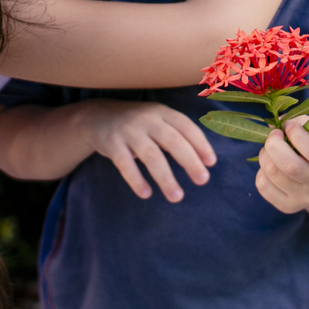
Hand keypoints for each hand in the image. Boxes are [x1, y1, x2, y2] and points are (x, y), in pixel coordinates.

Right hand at [82, 100, 215, 201]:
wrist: (97, 117)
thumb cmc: (136, 124)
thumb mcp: (156, 119)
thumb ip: (176, 133)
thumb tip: (203, 161)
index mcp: (161, 112)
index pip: (186, 126)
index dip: (201, 144)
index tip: (211, 163)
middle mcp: (146, 118)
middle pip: (172, 141)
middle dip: (189, 161)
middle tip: (202, 180)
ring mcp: (128, 130)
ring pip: (151, 155)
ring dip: (166, 178)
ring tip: (176, 196)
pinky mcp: (111, 143)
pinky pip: (125, 164)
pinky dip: (136, 180)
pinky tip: (146, 194)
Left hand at [254, 115, 308, 213]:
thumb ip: (297, 123)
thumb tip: (273, 125)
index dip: (297, 136)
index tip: (289, 127)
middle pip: (291, 166)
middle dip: (274, 145)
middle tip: (273, 136)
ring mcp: (305, 198)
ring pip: (274, 175)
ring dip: (265, 155)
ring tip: (270, 150)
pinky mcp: (288, 206)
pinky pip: (264, 186)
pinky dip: (261, 171)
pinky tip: (271, 166)